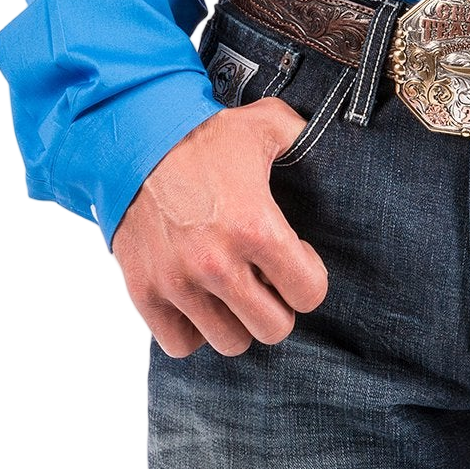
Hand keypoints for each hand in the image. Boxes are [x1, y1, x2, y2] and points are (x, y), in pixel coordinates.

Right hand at [111, 98, 327, 358]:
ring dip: (237, 320)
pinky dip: (192, 330)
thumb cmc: (204, 135)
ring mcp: (178, 283)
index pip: (310, 293)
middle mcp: (217, 264)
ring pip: (230, 342)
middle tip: (265, 279)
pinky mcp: (144, 293)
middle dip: (277, 305)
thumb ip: (306, 139)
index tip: (295, 257)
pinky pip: (180, 344)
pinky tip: (199, 300)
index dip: (309, 276)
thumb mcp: (267, 124)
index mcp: (256, 227)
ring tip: (232, 289)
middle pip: (273, 329)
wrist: (132, 138)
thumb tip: (337, 147)